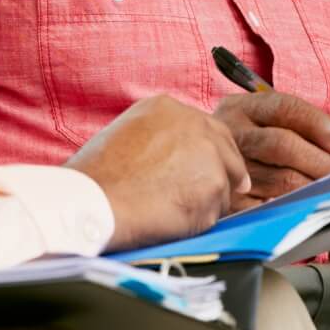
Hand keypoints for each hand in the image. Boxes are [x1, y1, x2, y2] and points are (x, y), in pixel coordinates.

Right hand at [65, 94, 249, 251]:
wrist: (95, 201)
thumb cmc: (97, 177)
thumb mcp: (125, 134)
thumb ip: (157, 138)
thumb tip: (174, 158)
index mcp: (167, 108)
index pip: (206, 128)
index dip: (212, 151)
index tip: (214, 167)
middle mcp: (193, 123)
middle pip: (226, 150)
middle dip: (229, 171)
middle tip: (234, 189)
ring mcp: (208, 153)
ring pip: (224, 183)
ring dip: (209, 200)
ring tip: (175, 213)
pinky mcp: (214, 184)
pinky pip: (218, 210)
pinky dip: (202, 221)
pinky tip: (174, 222)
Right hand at [212, 89, 329, 206]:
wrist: (193, 163)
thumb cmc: (248, 143)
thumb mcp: (264, 122)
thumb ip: (300, 127)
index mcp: (242, 107)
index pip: (285, 108)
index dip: (319, 125)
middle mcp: (230, 133)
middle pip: (282, 144)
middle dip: (319, 162)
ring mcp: (225, 169)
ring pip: (278, 181)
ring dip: (311, 189)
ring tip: (327, 193)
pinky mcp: (225, 201)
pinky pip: (266, 208)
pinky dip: (290, 210)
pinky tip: (303, 210)